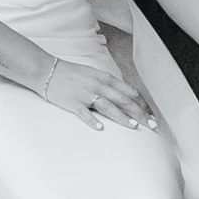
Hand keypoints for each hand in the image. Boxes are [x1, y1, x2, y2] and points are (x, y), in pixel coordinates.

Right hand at [37, 55, 157, 132]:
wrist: (47, 70)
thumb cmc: (72, 74)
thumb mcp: (94, 74)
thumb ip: (109, 85)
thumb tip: (125, 96)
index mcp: (105, 78)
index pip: (129, 91)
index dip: (142, 104)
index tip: (151, 115)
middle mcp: (98, 85)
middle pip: (123, 100)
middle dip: (139, 113)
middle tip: (151, 125)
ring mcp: (85, 94)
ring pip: (107, 106)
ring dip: (121, 116)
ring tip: (134, 126)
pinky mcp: (72, 102)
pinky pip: (84, 113)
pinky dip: (92, 120)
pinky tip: (101, 128)